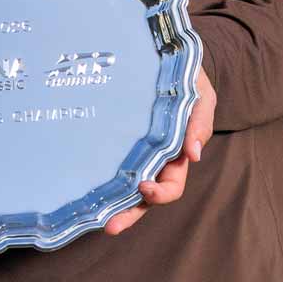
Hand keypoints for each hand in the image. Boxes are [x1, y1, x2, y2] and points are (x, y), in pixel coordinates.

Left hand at [104, 62, 215, 236]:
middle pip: (144, 197)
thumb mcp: (201, 97)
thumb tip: (193, 155)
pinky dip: (100, 179)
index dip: (160, 192)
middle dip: (129, 213)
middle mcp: (155, 160)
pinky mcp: (116, 140)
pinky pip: (109, 163)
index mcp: (177, 154)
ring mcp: (134, 151)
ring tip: (95, 219)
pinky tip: (81, 187)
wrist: (167, 57)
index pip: (171, 184)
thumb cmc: (189, 80)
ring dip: (112, 205)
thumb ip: (199, 123)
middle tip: (109, 225)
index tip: (144, 186)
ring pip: (124, 186)